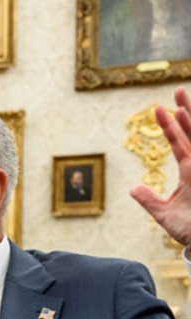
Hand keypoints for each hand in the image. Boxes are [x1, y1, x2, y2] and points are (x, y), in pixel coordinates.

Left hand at [131, 87, 190, 250]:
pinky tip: (190, 129)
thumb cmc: (190, 230)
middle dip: (186, 111)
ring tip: (181, 105)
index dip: (169, 126)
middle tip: (177, 89)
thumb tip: (133, 188)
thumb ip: (150, 200)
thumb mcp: (164, 214)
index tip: (158, 109)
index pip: (179, 142)